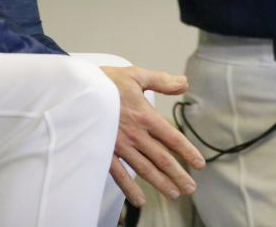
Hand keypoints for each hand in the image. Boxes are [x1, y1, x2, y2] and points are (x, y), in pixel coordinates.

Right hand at [101, 66, 205, 206]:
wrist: (76, 90)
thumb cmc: (106, 81)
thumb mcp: (136, 75)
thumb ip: (162, 81)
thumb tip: (185, 83)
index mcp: (145, 116)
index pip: (172, 138)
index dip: (188, 152)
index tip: (200, 164)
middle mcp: (135, 135)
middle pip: (162, 158)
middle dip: (178, 174)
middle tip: (190, 188)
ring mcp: (119, 146)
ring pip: (144, 169)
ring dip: (160, 183)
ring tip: (174, 194)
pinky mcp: (104, 152)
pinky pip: (119, 174)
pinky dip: (129, 188)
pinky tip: (139, 199)